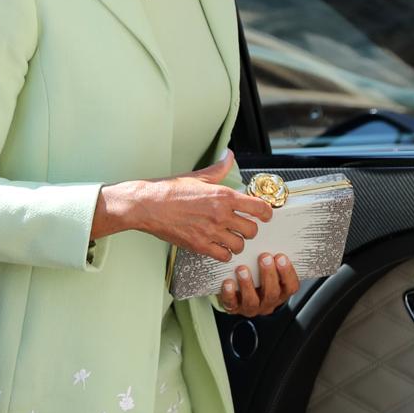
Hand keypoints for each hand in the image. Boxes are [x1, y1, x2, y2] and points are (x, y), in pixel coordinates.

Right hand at [94, 149, 272, 259]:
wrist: (147, 205)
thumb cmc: (169, 191)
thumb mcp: (198, 176)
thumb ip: (218, 168)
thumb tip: (228, 156)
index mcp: (222, 196)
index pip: (259, 207)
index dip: (266, 213)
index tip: (265, 215)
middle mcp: (220, 215)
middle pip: (252, 229)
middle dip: (249, 228)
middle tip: (243, 226)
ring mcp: (211, 232)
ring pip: (240, 245)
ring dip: (237, 242)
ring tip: (230, 237)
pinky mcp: (200, 246)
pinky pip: (224, 256)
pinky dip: (223, 252)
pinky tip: (218, 245)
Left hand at [219, 253, 299, 316]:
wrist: (240, 296)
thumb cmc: (258, 277)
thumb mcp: (270, 268)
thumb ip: (273, 257)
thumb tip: (274, 230)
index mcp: (280, 292)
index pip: (291, 286)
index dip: (287, 273)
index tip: (281, 257)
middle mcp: (268, 302)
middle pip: (272, 293)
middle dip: (268, 275)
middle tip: (264, 257)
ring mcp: (252, 307)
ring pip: (252, 301)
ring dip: (247, 284)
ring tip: (242, 269)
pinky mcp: (235, 308)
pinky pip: (232, 304)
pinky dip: (229, 294)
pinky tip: (228, 283)